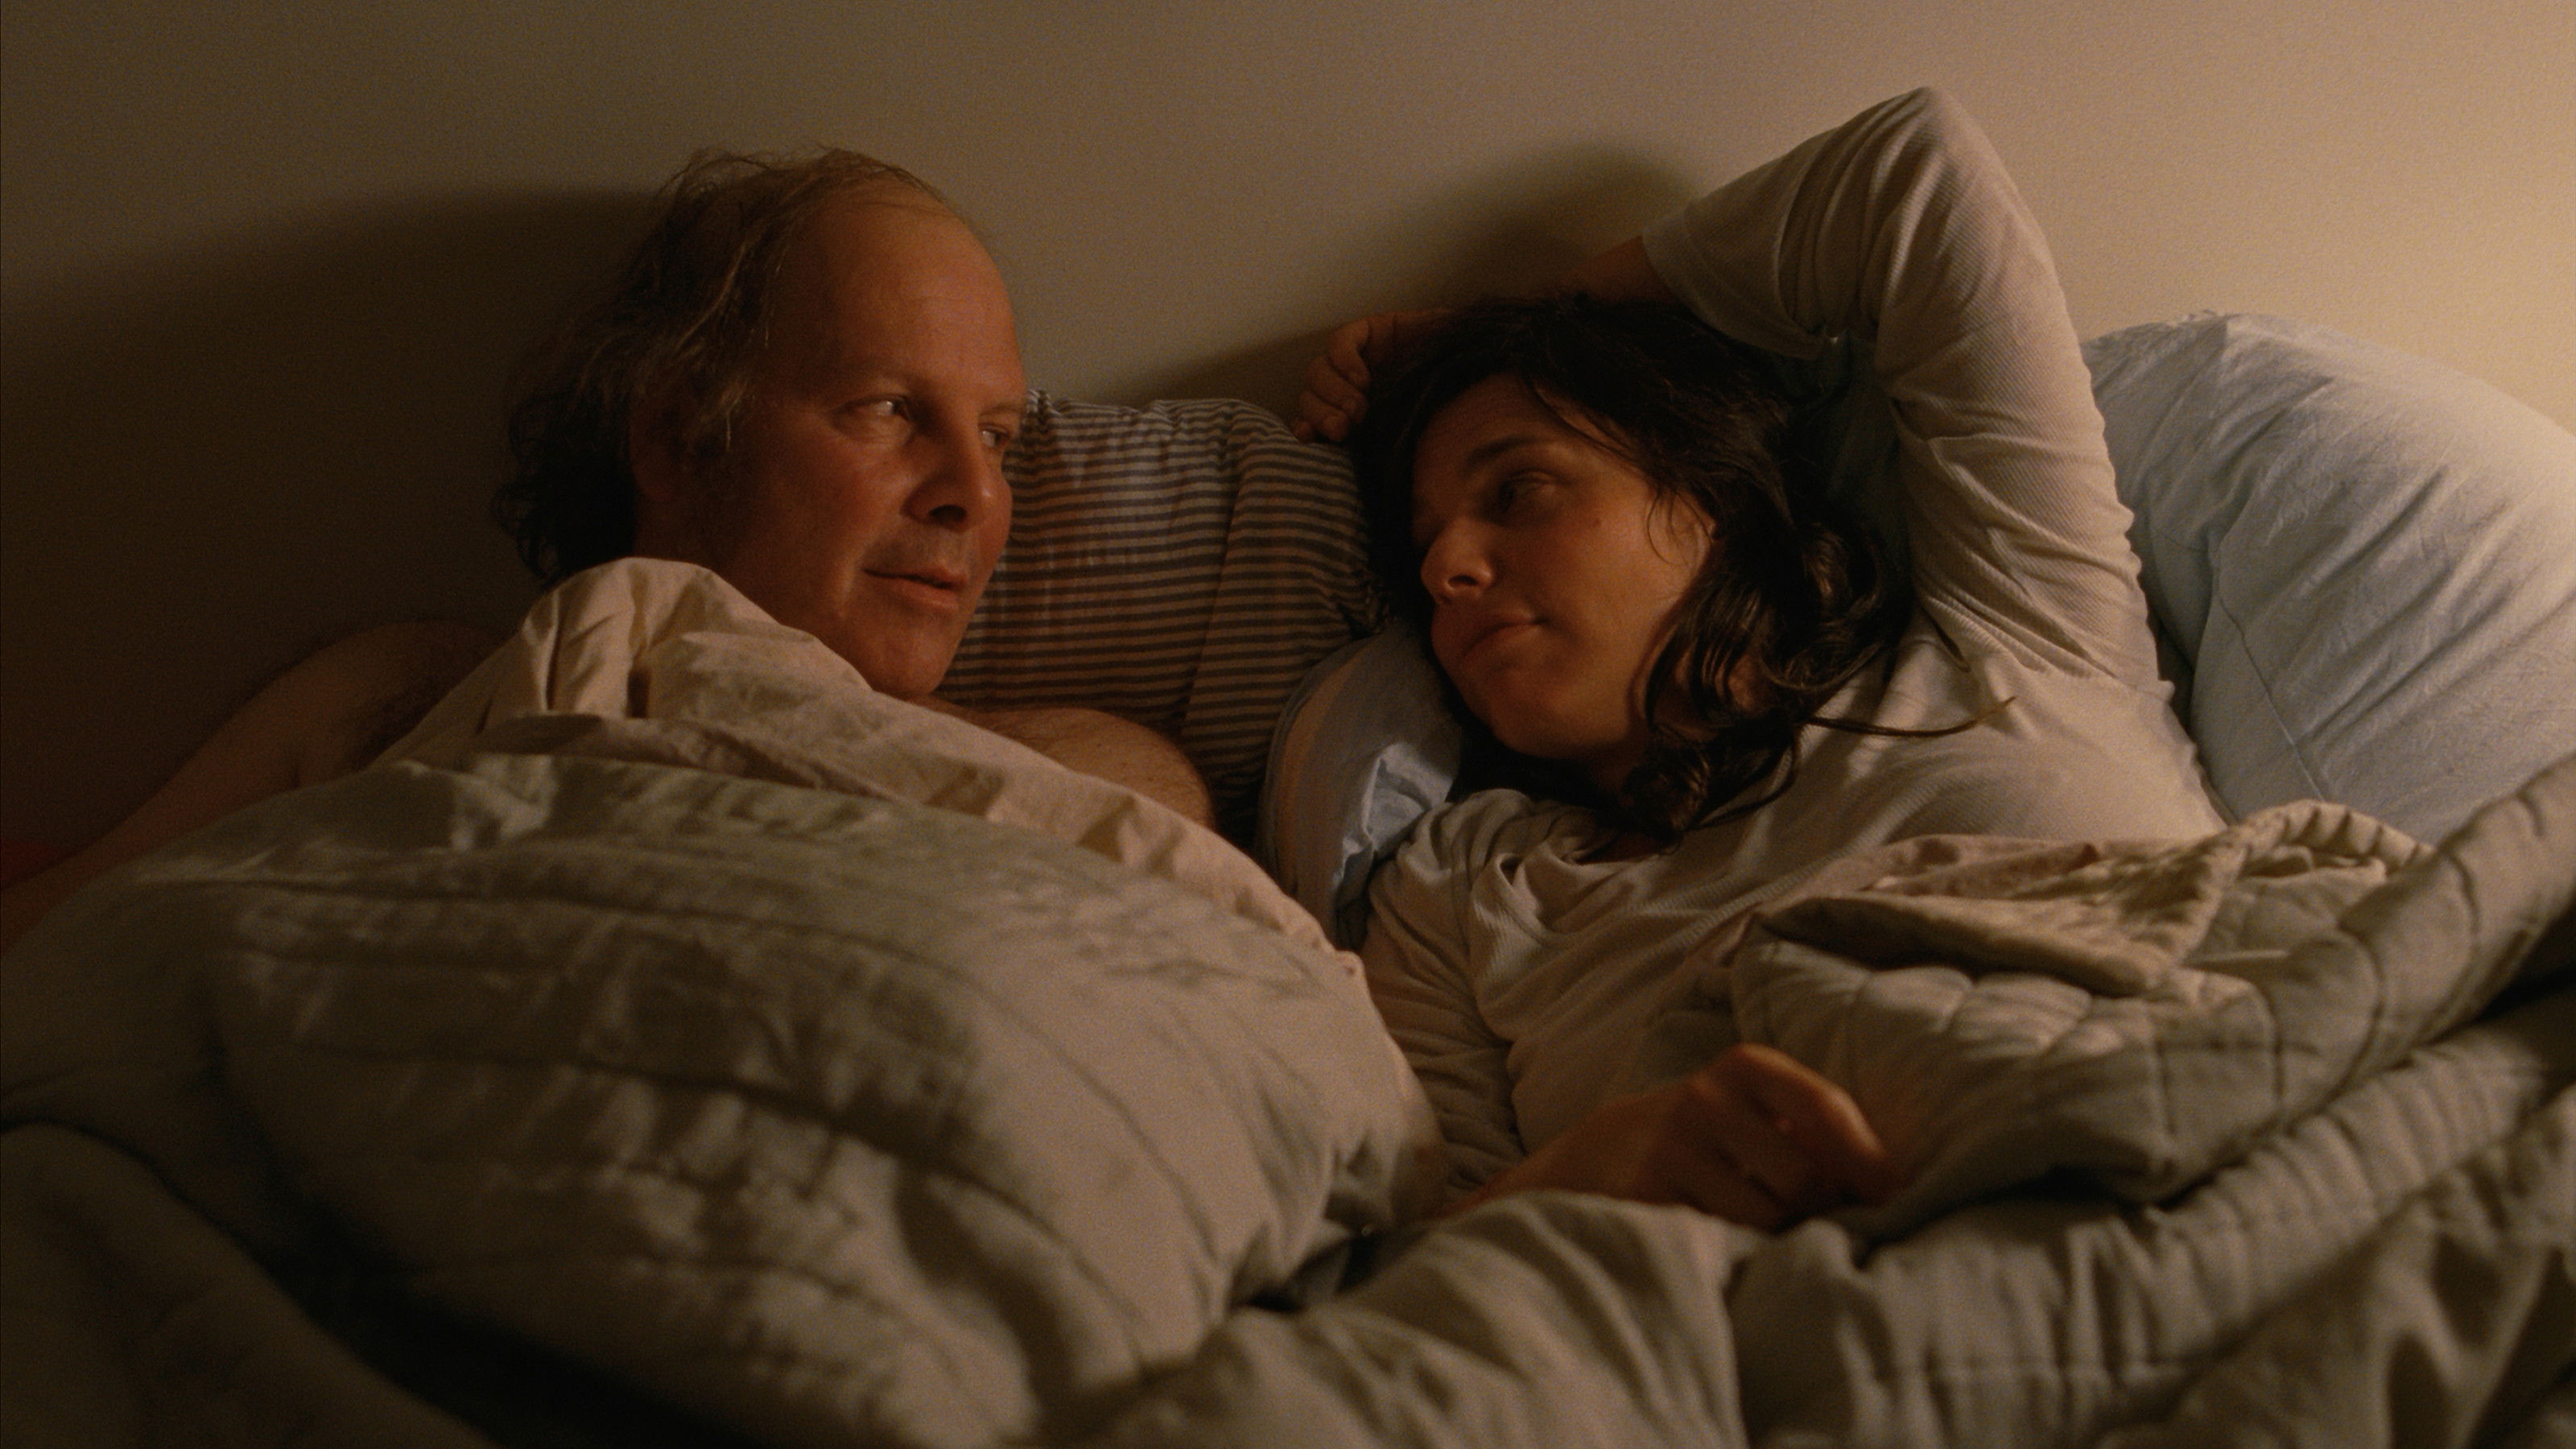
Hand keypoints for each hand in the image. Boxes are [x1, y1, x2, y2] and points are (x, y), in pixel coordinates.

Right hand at [1291, 308, 1448, 442]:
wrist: (1457, 406)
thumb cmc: (1449, 368)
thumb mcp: (1446, 336)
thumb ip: (1442, 324)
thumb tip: (1450, 321)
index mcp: (1371, 338)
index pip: (1341, 341)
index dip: (1344, 358)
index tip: (1364, 381)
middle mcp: (1349, 366)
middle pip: (1318, 371)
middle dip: (1333, 391)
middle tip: (1357, 411)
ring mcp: (1338, 396)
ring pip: (1309, 398)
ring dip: (1320, 413)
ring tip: (1342, 430)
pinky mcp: (1337, 425)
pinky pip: (1307, 424)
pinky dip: (1304, 430)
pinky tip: (1311, 438)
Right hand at [1450, 1043, 1905, 1228]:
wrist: (1599, 1153)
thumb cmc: (1710, 1136)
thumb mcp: (1755, 1108)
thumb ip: (1816, 1128)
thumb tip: (1899, 1184)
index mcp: (1745, 1067)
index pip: (1826, 1109)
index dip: (1871, 1163)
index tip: (1899, 1201)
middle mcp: (1705, 1097)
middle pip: (1805, 1179)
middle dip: (1822, 1212)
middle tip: (1815, 1224)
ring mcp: (1670, 1147)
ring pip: (1767, 1219)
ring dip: (1781, 1238)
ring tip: (1766, 1233)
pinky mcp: (1643, 1196)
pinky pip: (1721, 1240)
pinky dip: (1738, 1252)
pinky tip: (1727, 1243)